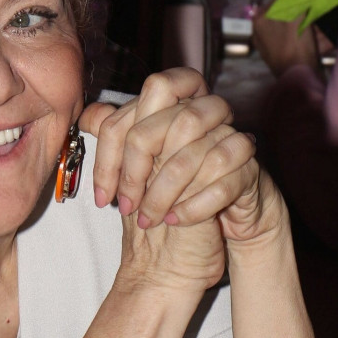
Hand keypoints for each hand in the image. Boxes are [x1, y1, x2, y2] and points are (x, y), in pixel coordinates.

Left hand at [80, 68, 258, 290]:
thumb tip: (87, 117)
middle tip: (126, 207)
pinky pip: (223, 179)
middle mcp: (203, 116)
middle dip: (136, 172)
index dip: (111, 153)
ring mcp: (230, 140)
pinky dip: (194, 205)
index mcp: (172, 108)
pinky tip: (176, 221)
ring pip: (193, 153)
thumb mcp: (141, 169)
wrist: (220, 229)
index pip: (133, 113)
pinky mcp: (250, 171)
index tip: (103, 193)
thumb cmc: (175, 194)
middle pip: (166, 122)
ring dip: (163, 193)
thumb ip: (118, 137)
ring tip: (150, 219)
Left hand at [252, 0, 333, 75]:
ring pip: (301, 28)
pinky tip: (329, 38)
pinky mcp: (291, 56)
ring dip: (317, 27)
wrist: (300, 81)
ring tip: (328, 25)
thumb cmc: (294, 45)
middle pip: (291, 14)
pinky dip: (318, 40)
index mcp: (262, 21)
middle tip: (323, 8)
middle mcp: (266, 33)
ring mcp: (278, 46)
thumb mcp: (294, 15)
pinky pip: (305, 42)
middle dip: (310, 12)